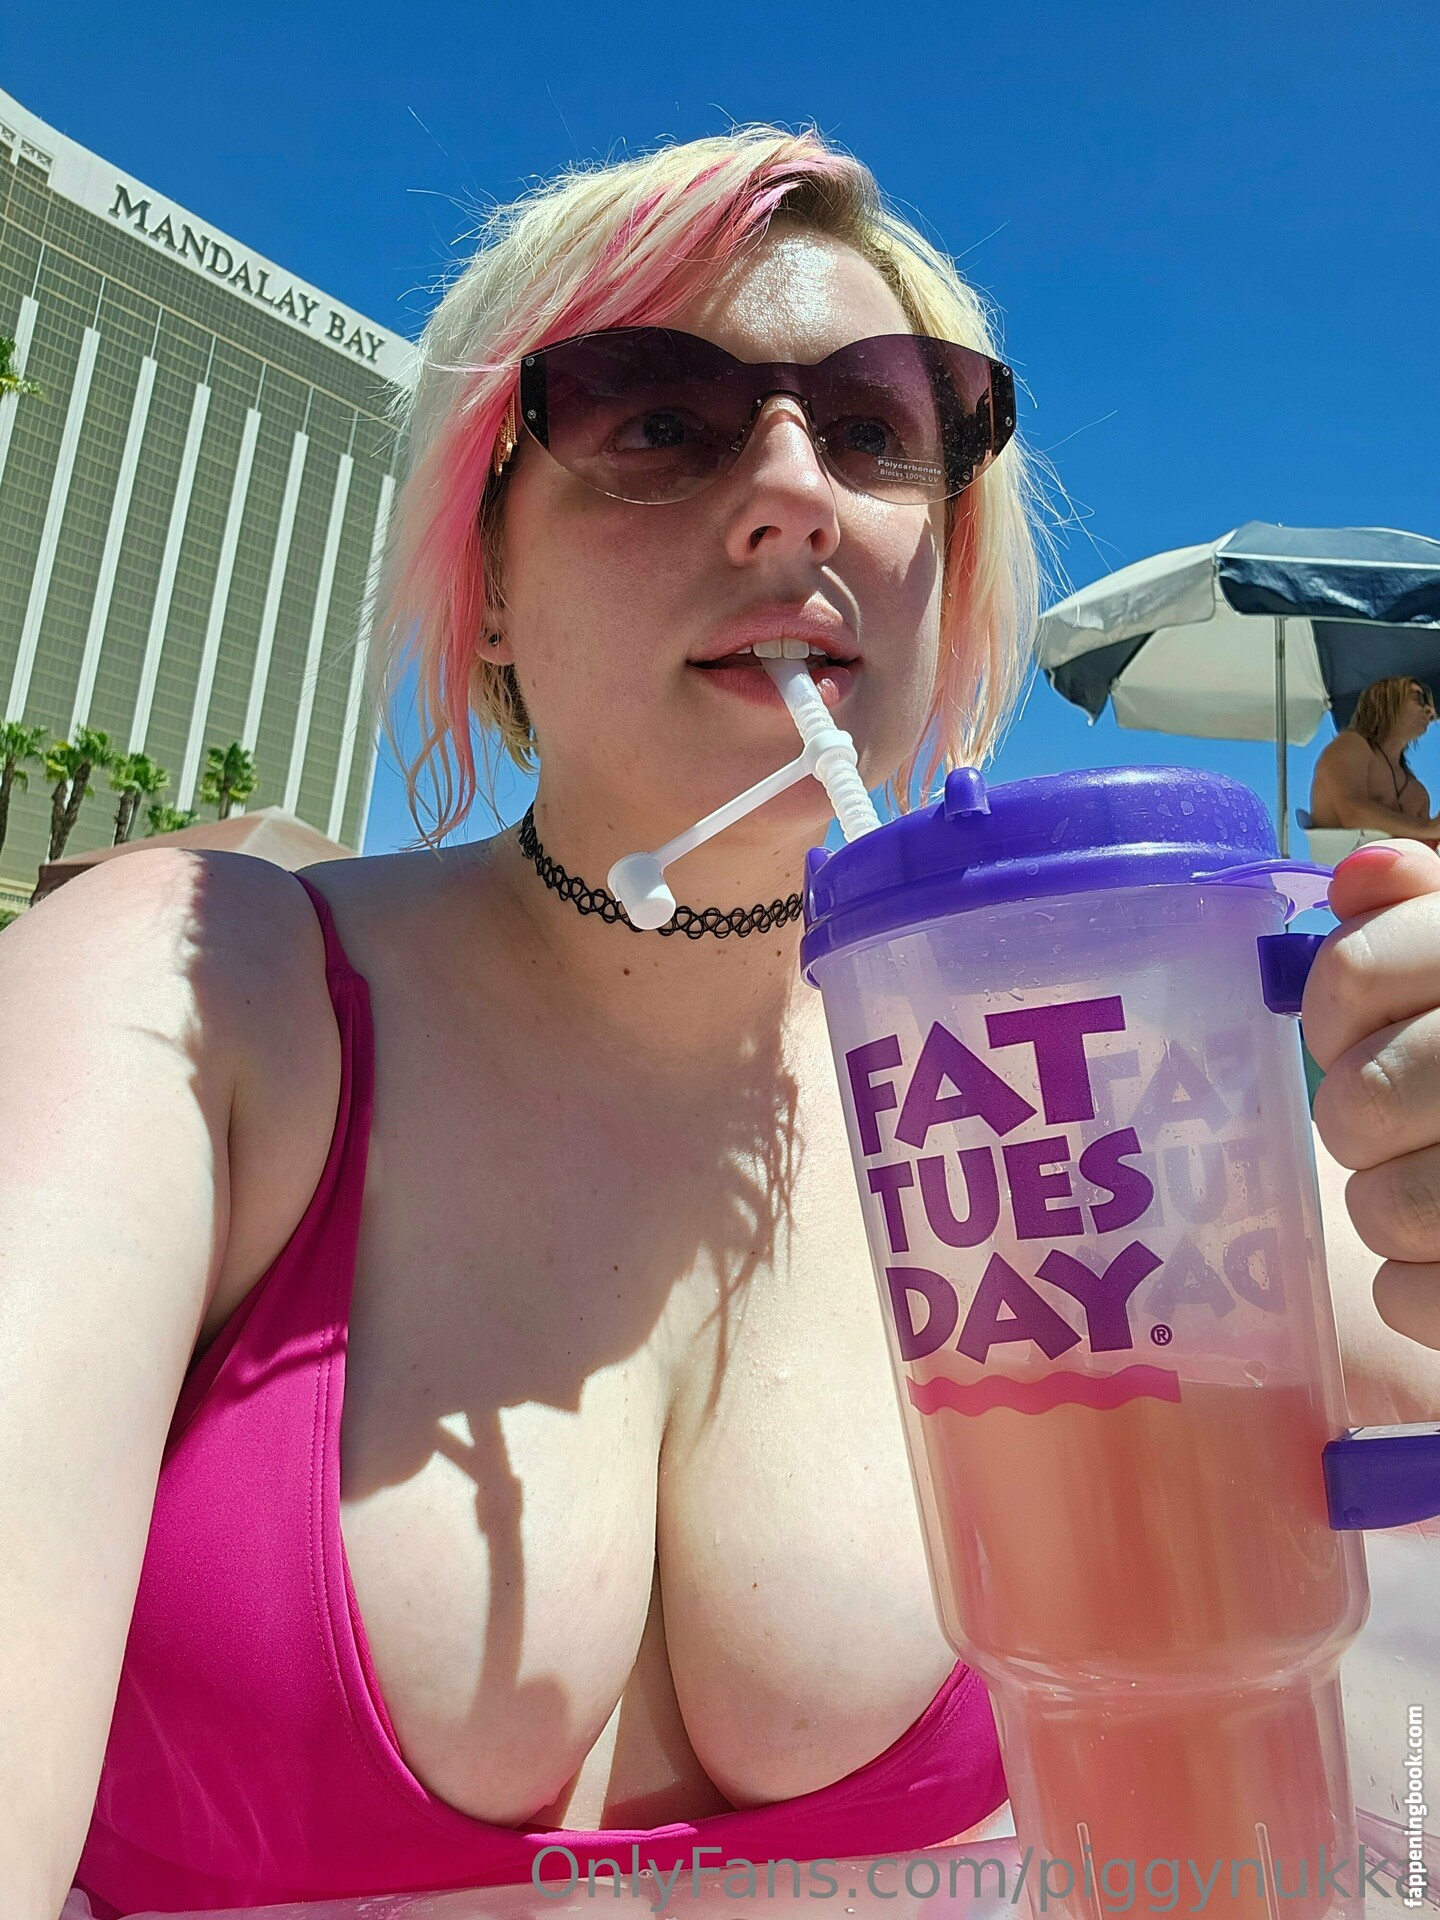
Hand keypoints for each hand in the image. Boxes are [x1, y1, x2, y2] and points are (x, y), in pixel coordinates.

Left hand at [1305, 839, 1439, 1351]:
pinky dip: (1416, 1292)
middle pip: (1359, 1101)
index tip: (1362, 1023)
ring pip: (1382, 1207)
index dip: (1337, 1006)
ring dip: (1388, 1204)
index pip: (1353, 973)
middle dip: (1360, 1116)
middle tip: (1399, 1117)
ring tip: (1436, 1186)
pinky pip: (1411, 1300)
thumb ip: (1426, 917)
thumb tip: (1366, 874)